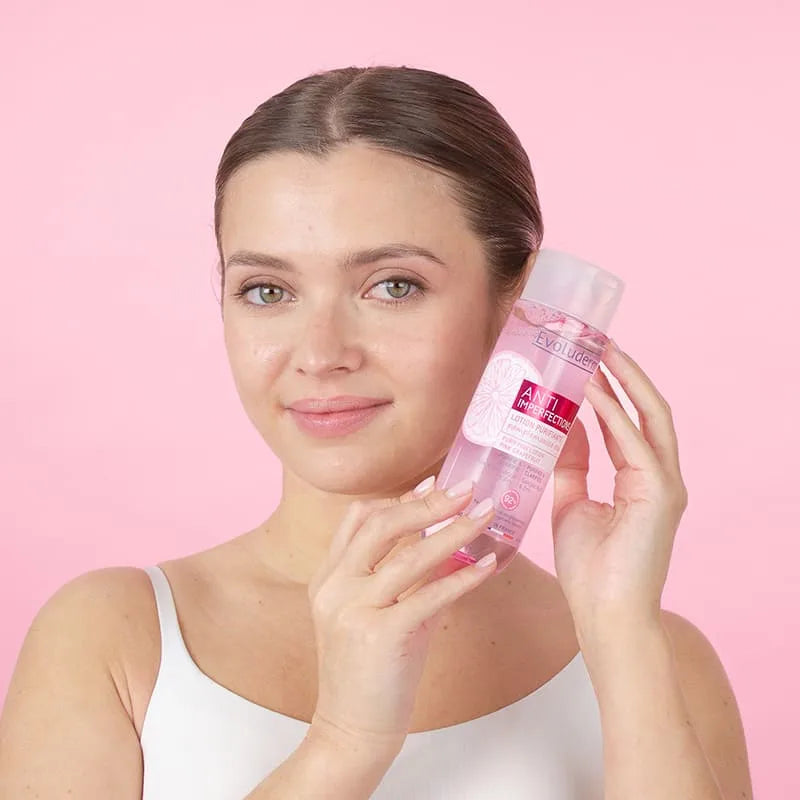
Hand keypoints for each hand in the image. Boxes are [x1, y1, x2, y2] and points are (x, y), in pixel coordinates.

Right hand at [306, 480, 496, 756]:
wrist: (352, 731)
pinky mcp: (379, 636)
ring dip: (453, 531)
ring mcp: (353, 610)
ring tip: (486, 516)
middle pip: (381, 525)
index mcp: (329, 578)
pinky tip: (487, 565)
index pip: (357, 519)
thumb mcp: (377, 616)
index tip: (433, 483)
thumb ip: (405, 581)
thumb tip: (450, 550)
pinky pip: (428, 595)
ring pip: (408, 556)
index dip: (398, 498)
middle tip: (467, 489)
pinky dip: (462, 577)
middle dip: (428, 503)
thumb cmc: (370, 672)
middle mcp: (335, 587)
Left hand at [550, 339, 688, 647]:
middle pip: (646, 409)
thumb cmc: (590, 567)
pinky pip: (635, 443)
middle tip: (596, 339)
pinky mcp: (661, 495)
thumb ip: (570, 463)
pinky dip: (613, 414)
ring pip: (649, 417)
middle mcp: (659, 475)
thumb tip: (559, 423)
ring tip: (596, 350)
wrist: (604, 615)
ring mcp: (665, 484)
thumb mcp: (571, 502)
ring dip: (621, 381)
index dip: (608, 387)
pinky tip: (592, 390)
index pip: (627, 420)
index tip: (585, 358)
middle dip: (623, 372)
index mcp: (641, 478)